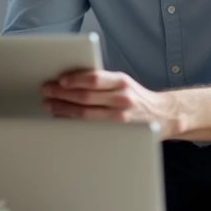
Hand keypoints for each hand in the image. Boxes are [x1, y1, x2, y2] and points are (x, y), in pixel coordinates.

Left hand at [41, 70, 179, 137]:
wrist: (163, 115)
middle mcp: (122, 98)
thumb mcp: (123, 83)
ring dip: (64, 109)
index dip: (75, 79)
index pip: (94, 78)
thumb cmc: (136, 97)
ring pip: (86, 114)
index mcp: (121, 81)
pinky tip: (63, 120)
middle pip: (86, 97)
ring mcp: (120, 117)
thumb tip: (70, 80)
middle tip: (46, 92)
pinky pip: (92, 128)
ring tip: (50, 105)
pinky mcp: (118, 132)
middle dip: (62, 94)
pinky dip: (74, 123)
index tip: (59, 80)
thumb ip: (102, 82)